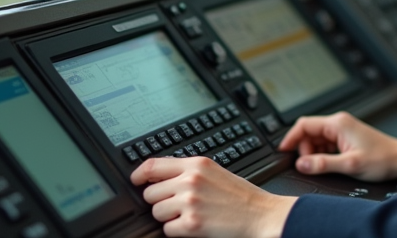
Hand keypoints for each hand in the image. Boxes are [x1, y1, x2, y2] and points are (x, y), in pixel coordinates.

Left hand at [131, 156, 294, 237]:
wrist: (261, 215)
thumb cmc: (240, 196)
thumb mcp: (214, 172)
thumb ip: (188, 170)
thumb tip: (159, 176)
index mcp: (196, 164)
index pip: (153, 165)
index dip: (139, 174)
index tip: (136, 180)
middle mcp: (190, 180)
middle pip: (150, 192)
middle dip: (161, 201)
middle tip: (179, 204)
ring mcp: (190, 202)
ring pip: (156, 212)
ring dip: (169, 217)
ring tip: (190, 214)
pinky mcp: (191, 224)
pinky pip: (167, 230)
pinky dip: (177, 231)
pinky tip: (194, 225)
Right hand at [279, 111, 396, 181]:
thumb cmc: (383, 158)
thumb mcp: (350, 164)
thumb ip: (323, 164)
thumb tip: (301, 164)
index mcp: (338, 123)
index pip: (303, 124)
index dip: (290, 138)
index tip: (283, 151)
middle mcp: (339, 123)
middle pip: (308, 132)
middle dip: (304, 149)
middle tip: (310, 165)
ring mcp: (343, 130)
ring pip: (317, 139)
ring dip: (314, 153)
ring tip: (325, 166)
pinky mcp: (346, 138)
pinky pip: (326, 144)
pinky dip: (323, 154)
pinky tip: (332, 164)